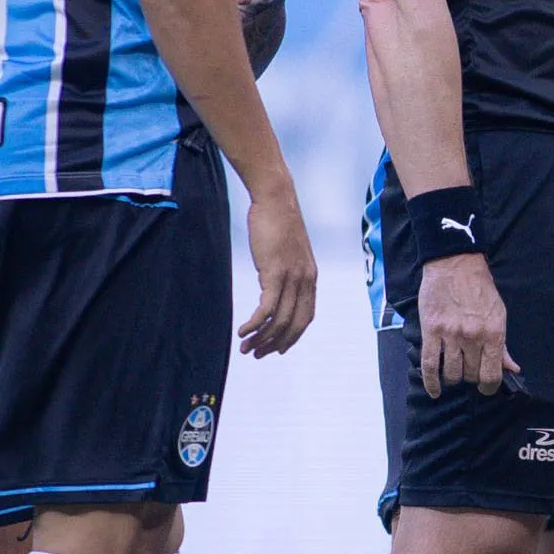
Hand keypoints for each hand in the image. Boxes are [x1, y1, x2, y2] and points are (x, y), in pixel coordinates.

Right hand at [239, 188, 317, 356]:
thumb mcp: (288, 252)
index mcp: (310, 277)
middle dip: (275, 344)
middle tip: (257, 354)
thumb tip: (272, 287)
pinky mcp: (275, 272)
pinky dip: (255, 324)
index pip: (306, 317)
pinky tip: (243, 330)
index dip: (292, 337)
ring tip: (245, 347)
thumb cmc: (278, 223)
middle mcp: (305, 280)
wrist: (276, 200)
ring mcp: (292, 277)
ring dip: (261, 338)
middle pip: (294, 325)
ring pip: (280, 320)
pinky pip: (266, 308)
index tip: (277, 349)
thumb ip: (285, 273)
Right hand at [418, 252, 517, 396]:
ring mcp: (451, 334)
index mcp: (494, 332)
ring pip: (451, 373)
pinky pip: (429, 364)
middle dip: (471, 377)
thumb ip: (503, 345)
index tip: (487, 388)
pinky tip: (435, 390)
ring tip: (455, 370)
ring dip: (454, 377)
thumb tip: (512, 368)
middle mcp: (473, 336)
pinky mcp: (431, 331)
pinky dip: (431, 382)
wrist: (455, 264)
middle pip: (471, 375)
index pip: (492, 374)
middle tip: (470, 369)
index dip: (490, 387)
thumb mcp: (499, 314)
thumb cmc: (480, 288)